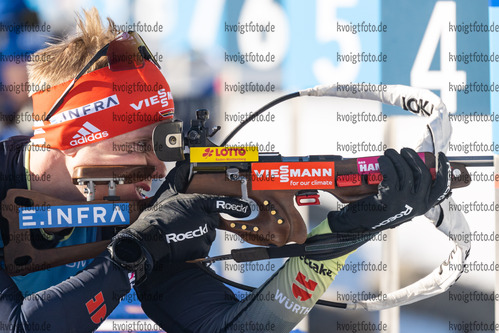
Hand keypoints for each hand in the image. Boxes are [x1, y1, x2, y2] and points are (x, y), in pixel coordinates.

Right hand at [108, 180, 249, 282]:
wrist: (150, 239)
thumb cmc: (157, 217)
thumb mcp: (169, 193)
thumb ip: (180, 180)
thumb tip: (183, 168)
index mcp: (200, 203)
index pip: (224, 203)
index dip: (237, 206)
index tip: (246, 208)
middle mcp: (206, 218)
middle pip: (212, 220)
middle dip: (202, 221)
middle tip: (185, 223)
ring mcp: (205, 234)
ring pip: (207, 234)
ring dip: (198, 234)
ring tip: (181, 233)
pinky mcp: (202, 249)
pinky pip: (202, 247)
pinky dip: (194, 246)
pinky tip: (182, 242)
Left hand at [329, 148, 450, 232]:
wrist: (361, 223)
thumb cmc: (381, 209)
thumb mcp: (402, 202)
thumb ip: (412, 189)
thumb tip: (415, 164)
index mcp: (424, 205)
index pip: (441, 187)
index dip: (444, 169)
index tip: (440, 155)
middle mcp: (417, 205)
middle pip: (423, 174)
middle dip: (414, 158)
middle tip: (403, 150)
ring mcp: (404, 201)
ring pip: (405, 171)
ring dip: (397, 157)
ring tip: (389, 153)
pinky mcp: (389, 197)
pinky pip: (391, 173)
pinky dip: (386, 163)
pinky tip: (382, 161)